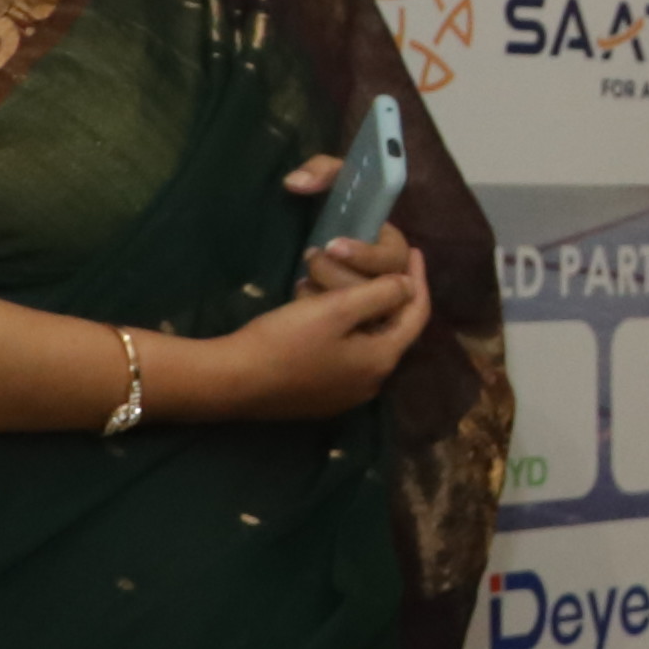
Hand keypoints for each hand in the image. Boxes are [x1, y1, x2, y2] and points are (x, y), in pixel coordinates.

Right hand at [174, 168, 430, 418]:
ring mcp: (342, 394)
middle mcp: (370, 383)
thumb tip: (407, 286)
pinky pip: (339, 353)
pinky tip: (312, 309)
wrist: (229, 381)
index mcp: (382, 361)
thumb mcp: (337, 309)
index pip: (416, 316)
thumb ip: (381, 294)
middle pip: (390, 329)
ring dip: (353, 309)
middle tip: (373, 265)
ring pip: (361, 340)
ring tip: (334, 281)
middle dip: (382, 295)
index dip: (418, 281)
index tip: (416, 252)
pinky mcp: (316, 396)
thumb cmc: (285, 341)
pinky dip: (334, 327)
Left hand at [273, 144, 415, 302]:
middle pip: (380, 290)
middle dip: (341, 277)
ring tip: (304, 278)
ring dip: (330, 293)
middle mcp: (386, 274)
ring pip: (361, 310)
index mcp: (390, 243)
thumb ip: (321, 169)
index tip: (332, 245)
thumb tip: (298, 183)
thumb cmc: (329, 203)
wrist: (307, 233)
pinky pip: (343, 322)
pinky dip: (320, 311)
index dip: (366, 255)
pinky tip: (301, 295)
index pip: (393, 257)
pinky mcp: (350, 315)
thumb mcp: (331, 176)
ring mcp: (369, 298)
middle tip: (312, 259)